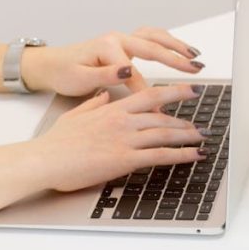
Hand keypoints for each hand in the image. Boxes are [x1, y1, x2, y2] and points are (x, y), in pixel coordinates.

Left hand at [20, 28, 203, 95]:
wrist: (52, 64)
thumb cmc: (64, 73)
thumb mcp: (80, 78)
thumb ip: (105, 75)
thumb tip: (127, 71)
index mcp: (107, 47)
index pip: (135, 73)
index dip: (148, 93)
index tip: (160, 109)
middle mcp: (117, 39)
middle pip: (153, 47)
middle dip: (176, 59)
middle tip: (195, 70)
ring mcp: (122, 39)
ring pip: (155, 37)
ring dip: (176, 45)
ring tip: (195, 56)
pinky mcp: (124, 43)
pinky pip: (151, 37)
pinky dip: (167, 41)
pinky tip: (179, 48)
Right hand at [32, 84, 207, 192]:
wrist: (45, 159)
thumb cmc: (56, 142)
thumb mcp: (76, 114)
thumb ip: (94, 103)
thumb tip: (105, 94)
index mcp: (112, 108)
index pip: (150, 95)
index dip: (174, 92)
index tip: (190, 90)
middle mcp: (122, 121)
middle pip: (162, 114)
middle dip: (186, 117)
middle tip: (202, 119)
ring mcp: (125, 139)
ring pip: (165, 133)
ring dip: (188, 136)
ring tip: (203, 138)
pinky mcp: (124, 159)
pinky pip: (160, 155)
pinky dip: (181, 154)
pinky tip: (194, 155)